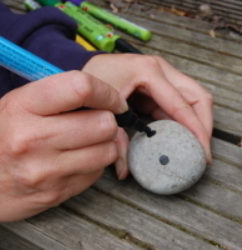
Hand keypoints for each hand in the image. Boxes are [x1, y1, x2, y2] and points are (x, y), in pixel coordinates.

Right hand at [0, 71, 127, 221]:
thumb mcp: (19, 105)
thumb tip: (106, 101)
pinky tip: (78, 160)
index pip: (81, 88)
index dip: (108, 93)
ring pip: (108, 150)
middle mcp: (34, 139)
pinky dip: (95, 164)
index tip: (116, 101)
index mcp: (23, 106)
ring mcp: (46, 170)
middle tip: (98, 122)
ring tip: (89, 142)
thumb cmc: (1, 137)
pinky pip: (97, 172)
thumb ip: (61, 97)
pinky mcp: (57, 192)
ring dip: (106, 144)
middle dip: (108, 121)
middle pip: (103, 124)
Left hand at [83, 54, 212, 176]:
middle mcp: (160, 70)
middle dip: (203, 125)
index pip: (181, 104)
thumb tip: (125, 171)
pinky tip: (177, 136)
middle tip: (201, 150)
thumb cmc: (91, 83)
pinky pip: (177, 103)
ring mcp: (161, 75)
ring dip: (194, 123)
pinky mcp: (158, 84)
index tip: (202, 153)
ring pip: (191, 99)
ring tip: (192, 146)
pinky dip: (181, 120)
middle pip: (197, 96)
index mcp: (149, 72)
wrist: (83, 71)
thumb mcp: (104, 112)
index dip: (195, 130)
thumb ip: (117, 142)